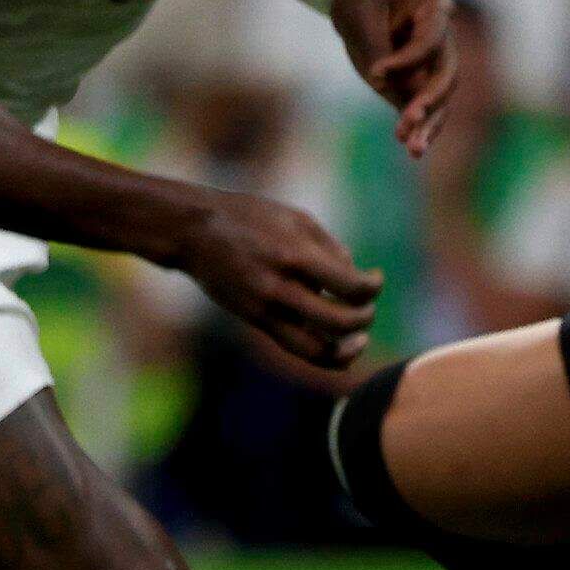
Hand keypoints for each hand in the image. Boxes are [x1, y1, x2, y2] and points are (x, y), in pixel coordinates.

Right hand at [167, 190, 382, 384]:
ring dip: (346, 349)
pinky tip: (334, 342)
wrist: (194, 231)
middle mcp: (281, 287)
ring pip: (317, 351)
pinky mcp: (255, 321)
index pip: (351, 287)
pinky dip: (321, 352)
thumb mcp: (296, 218)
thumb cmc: (250, 217)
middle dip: (365, 318)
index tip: (375, 279)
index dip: (373, 288)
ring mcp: (265, 309)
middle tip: (367, 307)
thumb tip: (355, 277)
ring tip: (358, 338)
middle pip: (341, 322)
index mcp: (296, 255)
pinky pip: (295, 348)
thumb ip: (331, 247)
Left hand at [331, 0, 455, 156]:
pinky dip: (422, 130)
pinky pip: (428, 111)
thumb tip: (385, 84)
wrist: (363, 1)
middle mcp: (443, 39)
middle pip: (446, 74)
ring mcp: (435, 64)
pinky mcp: (421, 85)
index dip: (406, 61)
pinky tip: (414, 150)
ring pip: (442, 99)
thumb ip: (377, 48)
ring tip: (414, 148)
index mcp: (435, 8)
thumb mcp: (363, 15)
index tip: (375, 73)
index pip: (429, 42)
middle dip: (430, 99)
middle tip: (410, 117)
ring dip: (428, 124)